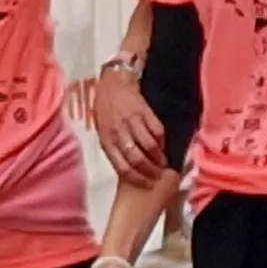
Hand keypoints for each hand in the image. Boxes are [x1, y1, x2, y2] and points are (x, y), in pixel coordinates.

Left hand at [90, 65, 167, 183]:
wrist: (113, 83)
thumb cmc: (105, 110)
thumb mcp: (103, 131)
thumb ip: (113, 148)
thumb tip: (127, 169)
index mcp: (106, 139)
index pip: (122, 166)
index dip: (136, 178)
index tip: (146, 184)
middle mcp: (119, 131)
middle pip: (137, 158)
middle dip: (150, 171)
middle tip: (158, 175)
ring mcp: (132, 121)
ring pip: (149, 146)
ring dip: (159, 157)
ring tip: (163, 162)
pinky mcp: (144, 111)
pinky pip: (157, 130)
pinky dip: (162, 140)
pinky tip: (163, 145)